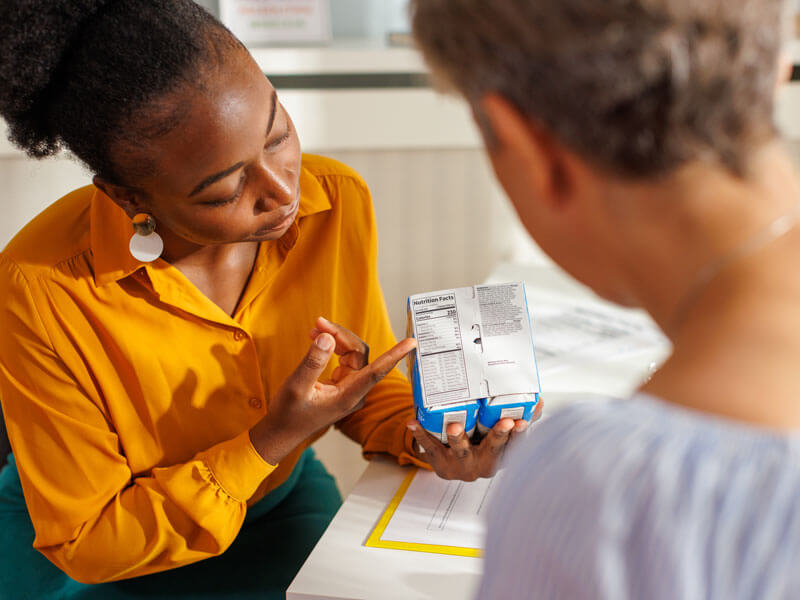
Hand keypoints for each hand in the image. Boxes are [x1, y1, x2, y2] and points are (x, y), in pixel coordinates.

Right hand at [250, 318, 415, 464]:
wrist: (281, 431)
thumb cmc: (288, 414)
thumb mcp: (296, 387)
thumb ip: (313, 362)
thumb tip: (328, 338)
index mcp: (349, 396)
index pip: (377, 371)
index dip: (395, 354)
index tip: (412, 342)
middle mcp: (354, 391)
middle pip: (359, 353)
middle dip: (341, 335)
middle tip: (318, 323)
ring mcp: (350, 388)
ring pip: (352, 354)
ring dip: (335, 339)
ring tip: (314, 328)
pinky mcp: (342, 385)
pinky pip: (344, 359)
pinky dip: (332, 347)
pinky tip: (316, 339)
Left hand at [407, 400, 543, 480]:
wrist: (451, 464)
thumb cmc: (481, 444)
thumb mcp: (503, 434)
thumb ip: (522, 417)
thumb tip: (538, 400)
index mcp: (501, 457)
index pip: (515, 446)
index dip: (520, 435)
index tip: (523, 422)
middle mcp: (483, 465)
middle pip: (492, 451)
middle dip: (498, 436)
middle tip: (505, 423)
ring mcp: (460, 465)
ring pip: (461, 452)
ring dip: (459, 439)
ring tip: (456, 426)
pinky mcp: (439, 461)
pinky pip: (430, 447)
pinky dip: (421, 434)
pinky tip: (414, 422)